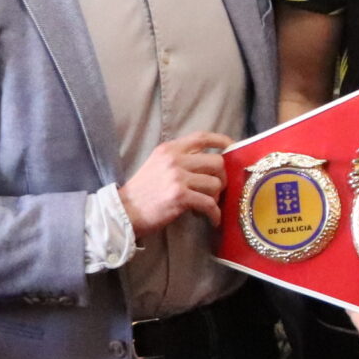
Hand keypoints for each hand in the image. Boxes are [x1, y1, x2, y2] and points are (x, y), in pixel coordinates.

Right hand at [119, 132, 235, 236]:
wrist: (124, 211)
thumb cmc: (143, 191)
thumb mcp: (158, 164)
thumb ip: (180, 158)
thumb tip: (211, 163)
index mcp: (170, 149)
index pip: (202, 137)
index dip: (222, 141)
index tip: (233, 148)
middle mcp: (174, 159)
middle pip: (216, 162)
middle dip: (222, 177)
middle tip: (217, 189)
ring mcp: (177, 177)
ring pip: (215, 184)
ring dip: (216, 197)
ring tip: (207, 205)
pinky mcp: (180, 196)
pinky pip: (209, 204)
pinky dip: (215, 214)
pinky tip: (213, 220)